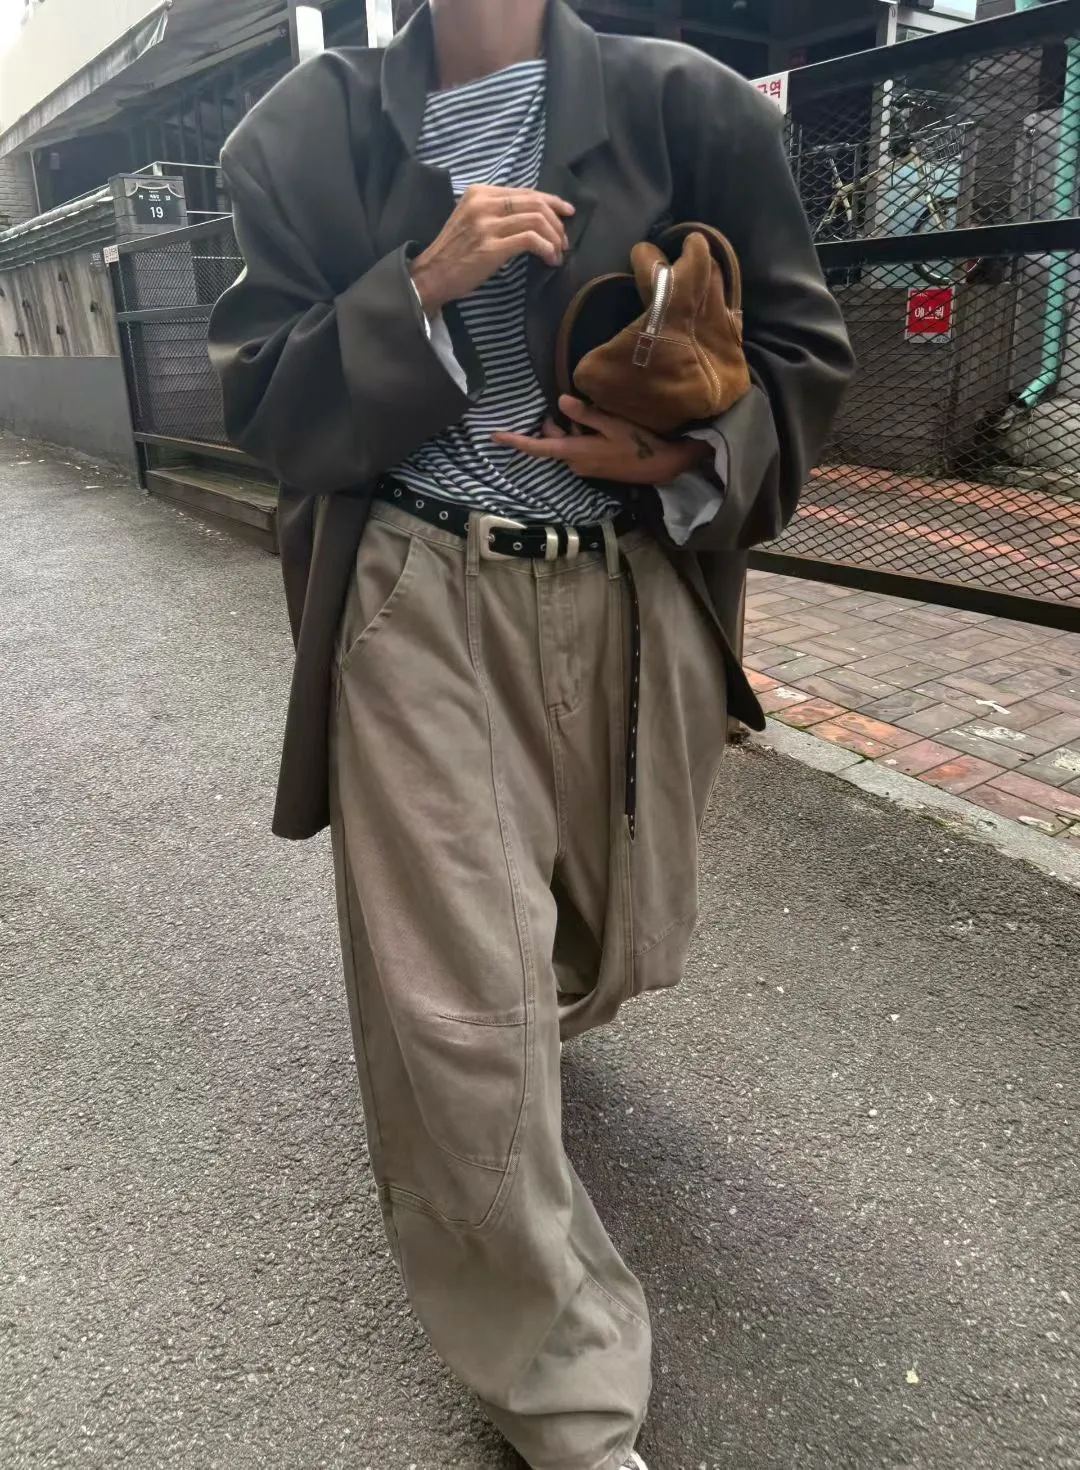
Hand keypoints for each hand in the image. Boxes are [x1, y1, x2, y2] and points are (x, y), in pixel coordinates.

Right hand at [410, 185, 574, 314]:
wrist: (432, 275)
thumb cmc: (454, 253)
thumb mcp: (471, 220)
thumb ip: (495, 212)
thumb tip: (530, 217)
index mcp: (479, 193)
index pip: (524, 191)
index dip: (551, 201)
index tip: (566, 213)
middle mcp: (483, 203)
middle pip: (534, 202)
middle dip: (557, 221)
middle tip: (564, 239)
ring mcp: (487, 224)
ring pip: (536, 219)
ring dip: (554, 237)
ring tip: (558, 252)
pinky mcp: (492, 246)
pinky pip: (530, 240)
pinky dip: (546, 248)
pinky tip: (549, 259)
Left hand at [492, 396, 711, 484]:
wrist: (662, 466)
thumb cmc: (638, 443)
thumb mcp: (612, 424)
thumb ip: (585, 415)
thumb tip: (560, 402)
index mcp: (575, 453)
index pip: (539, 447)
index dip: (516, 441)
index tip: (495, 436)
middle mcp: (575, 464)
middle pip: (552, 441)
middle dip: (553, 424)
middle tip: (570, 403)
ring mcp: (584, 468)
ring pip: (565, 444)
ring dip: (570, 429)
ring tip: (590, 413)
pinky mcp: (594, 468)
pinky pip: (577, 450)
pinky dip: (580, 436)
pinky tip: (599, 426)